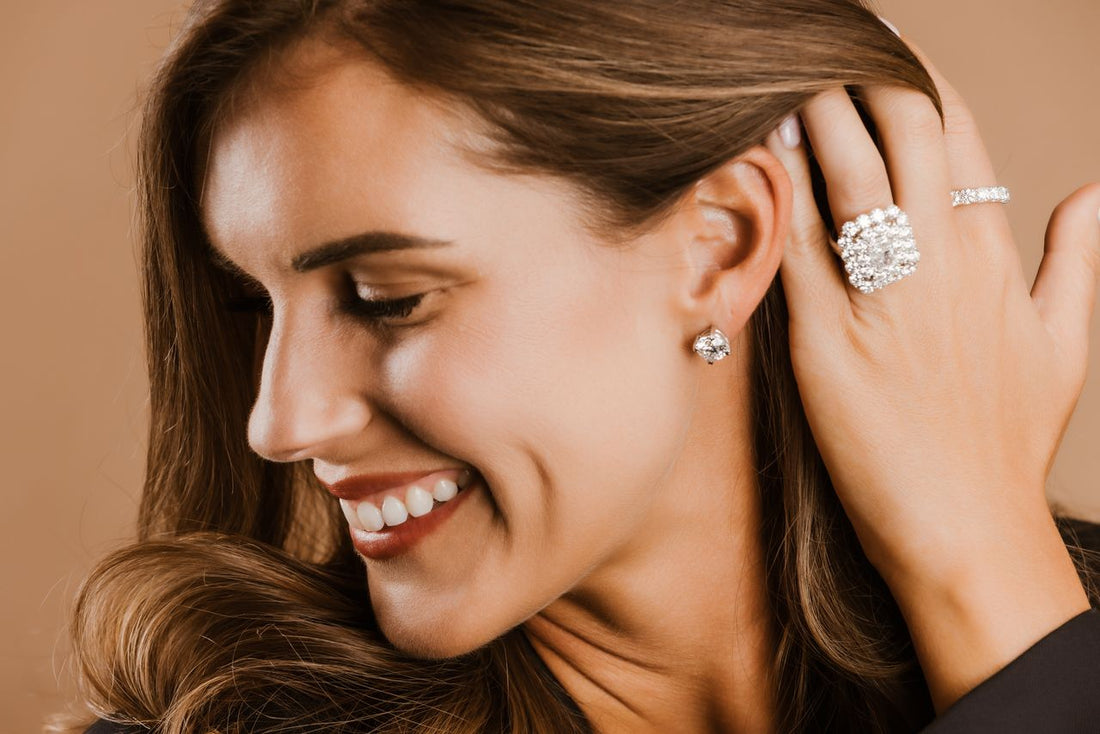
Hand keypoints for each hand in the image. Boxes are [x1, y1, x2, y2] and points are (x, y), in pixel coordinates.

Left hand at [763, 30, 1098, 710]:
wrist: (965, 529)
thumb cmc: (1007, 444)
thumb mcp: (1065, 345)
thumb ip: (1078, 260)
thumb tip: (1091, 192)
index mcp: (993, 255)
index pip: (958, 136)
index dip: (917, 82)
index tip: (886, 51)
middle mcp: (940, 259)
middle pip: (899, 131)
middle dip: (858, 78)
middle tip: (820, 51)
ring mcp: (880, 294)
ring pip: (843, 172)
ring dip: (810, 116)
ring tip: (779, 82)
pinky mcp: (822, 335)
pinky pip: (790, 243)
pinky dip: (770, 194)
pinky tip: (747, 159)